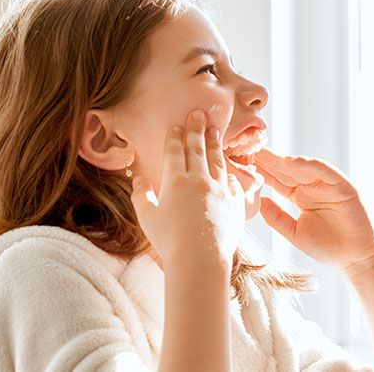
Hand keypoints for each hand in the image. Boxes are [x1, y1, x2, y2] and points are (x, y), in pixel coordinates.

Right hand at [131, 109, 244, 270]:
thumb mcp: (147, 217)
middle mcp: (199, 180)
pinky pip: (234, 183)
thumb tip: (137, 178)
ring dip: (215, 143)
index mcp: (175, 180)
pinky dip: (231, 174)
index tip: (176, 125)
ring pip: (217, 160)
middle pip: (197, 148)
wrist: (200, 260)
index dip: (174, 137)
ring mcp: (220, 190)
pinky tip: (230, 170)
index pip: (174, 151)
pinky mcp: (236, 203)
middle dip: (197, 128)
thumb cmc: (169, 241)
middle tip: (199, 113)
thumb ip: (141, 195)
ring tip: (215, 130)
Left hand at [254, 151, 373, 278]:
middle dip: (266, 160)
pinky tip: (290, 162)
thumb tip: (257, 201)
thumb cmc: (327, 247)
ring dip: (282, 159)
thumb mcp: (293, 232)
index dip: (259, 171)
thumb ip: (276, 216)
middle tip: (244, 148)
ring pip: (302, 167)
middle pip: (285, 170)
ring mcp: (327, 184)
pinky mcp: (343, 185)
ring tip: (262, 152)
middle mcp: (311, 186)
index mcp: (299, 196)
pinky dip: (308, 165)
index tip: (238, 164)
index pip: (276, 179)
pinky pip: (324, 171)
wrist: (355, 259)